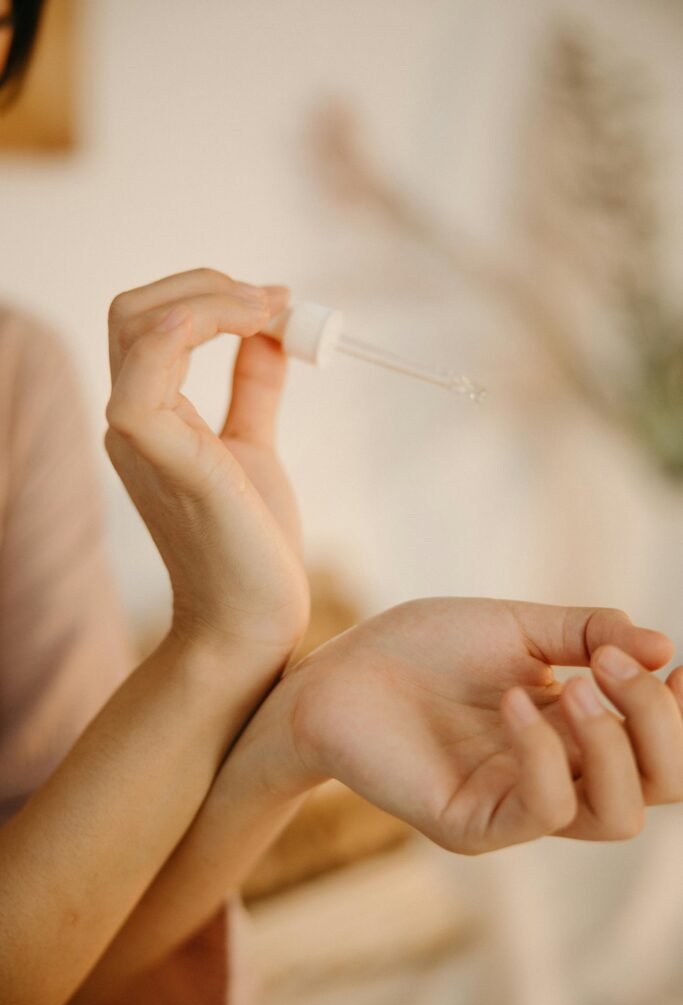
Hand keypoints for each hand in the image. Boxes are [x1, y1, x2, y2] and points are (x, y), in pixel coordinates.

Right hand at [106, 268, 308, 657]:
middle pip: (135, 311)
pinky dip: (184, 334)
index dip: (210, 295)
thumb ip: (253, 391)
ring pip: (138, 327)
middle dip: (207, 285)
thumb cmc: (251, 545)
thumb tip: (270, 335)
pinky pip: (145, 380)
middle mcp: (132, 422)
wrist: (251, 621)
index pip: (151, 322)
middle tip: (274, 301)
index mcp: (151, 417)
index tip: (276, 303)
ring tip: (270, 310)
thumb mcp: (254, 447)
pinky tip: (243, 327)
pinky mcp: (163, 459)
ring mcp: (139, 440)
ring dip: (209, 300)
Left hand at [246, 598, 681, 853]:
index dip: (680, 717)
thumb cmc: (424, 647)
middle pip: (658, 788)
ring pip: (614, 816)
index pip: (662, 753)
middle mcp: (557, 777)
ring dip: (612, 743)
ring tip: (576, 683)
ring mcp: (515, 807)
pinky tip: (514, 701)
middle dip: (659, 725)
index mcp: (574, 734)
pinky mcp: (472, 823)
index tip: (673, 664)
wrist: (338, 671)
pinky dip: (544, 752)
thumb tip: (664, 647)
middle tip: (616, 664)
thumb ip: (587, 633)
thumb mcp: (516, 627)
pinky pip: (542, 811)